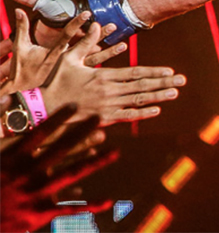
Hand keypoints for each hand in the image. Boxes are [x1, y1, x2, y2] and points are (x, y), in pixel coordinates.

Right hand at [0, 9, 121, 95]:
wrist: (23, 94)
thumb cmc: (22, 69)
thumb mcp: (21, 48)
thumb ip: (22, 28)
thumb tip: (18, 9)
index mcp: (52, 52)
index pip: (66, 35)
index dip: (76, 24)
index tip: (88, 13)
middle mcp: (64, 61)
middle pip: (85, 47)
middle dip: (99, 37)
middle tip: (113, 25)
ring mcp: (71, 71)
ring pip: (94, 60)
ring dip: (109, 52)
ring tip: (123, 44)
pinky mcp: (77, 77)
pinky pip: (95, 69)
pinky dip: (107, 65)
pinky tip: (120, 63)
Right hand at [0, 103, 116, 232]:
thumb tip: (9, 98)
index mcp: (11, 160)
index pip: (38, 133)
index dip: (57, 118)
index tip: (75, 105)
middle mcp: (27, 174)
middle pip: (61, 148)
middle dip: (82, 132)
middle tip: (100, 118)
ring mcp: (36, 194)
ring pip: (71, 174)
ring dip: (95, 162)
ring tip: (115, 151)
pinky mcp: (40, 214)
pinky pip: (69, 209)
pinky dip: (89, 205)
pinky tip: (109, 200)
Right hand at [42, 22, 185, 125]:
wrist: (43, 107)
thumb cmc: (56, 80)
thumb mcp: (69, 58)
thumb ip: (85, 42)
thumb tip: (95, 23)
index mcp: (103, 76)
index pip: (135, 73)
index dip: (154, 72)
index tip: (170, 71)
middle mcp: (108, 91)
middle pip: (142, 87)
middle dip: (164, 83)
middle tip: (182, 81)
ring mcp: (107, 106)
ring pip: (137, 101)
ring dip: (158, 97)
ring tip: (175, 93)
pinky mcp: (103, 118)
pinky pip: (126, 116)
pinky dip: (142, 113)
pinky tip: (156, 110)